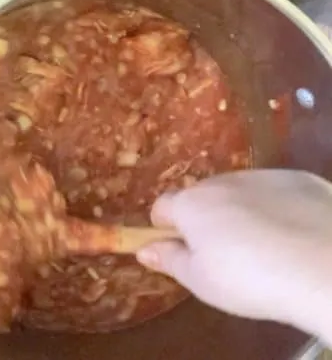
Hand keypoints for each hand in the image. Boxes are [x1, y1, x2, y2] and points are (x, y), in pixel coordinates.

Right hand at [136, 169, 331, 339]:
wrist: (324, 268)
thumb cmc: (250, 279)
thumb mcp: (200, 281)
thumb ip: (169, 260)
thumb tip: (143, 250)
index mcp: (191, 204)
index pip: (162, 207)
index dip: (166, 229)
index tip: (181, 250)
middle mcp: (222, 181)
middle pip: (203, 197)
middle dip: (207, 219)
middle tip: (225, 256)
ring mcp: (263, 177)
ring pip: (240, 192)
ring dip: (242, 211)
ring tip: (265, 248)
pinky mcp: (301, 180)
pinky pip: (277, 191)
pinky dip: (278, 208)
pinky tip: (294, 236)